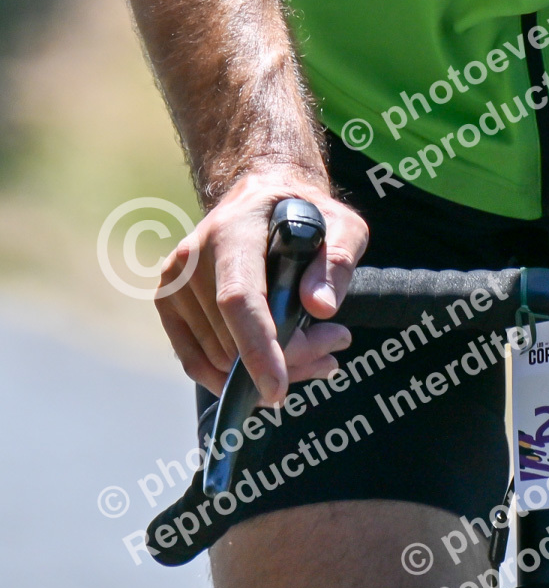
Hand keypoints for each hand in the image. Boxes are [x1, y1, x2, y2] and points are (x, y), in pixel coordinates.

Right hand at [156, 169, 368, 403]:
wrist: (261, 199)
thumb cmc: (305, 214)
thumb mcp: (342, 223)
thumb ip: (338, 260)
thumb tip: (319, 308)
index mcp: (233, 230)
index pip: (238, 297)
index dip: (256, 346)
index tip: (276, 388)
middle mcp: (193, 255)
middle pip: (233, 338)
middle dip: (289, 358)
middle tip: (333, 347)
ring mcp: (174, 281)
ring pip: (219, 359)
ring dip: (269, 368)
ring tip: (316, 349)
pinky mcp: (168, 303)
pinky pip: (198, 362)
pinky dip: (234, 377)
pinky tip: (276, 366)